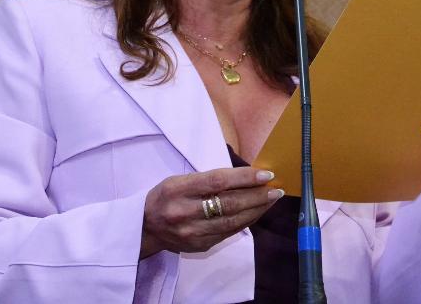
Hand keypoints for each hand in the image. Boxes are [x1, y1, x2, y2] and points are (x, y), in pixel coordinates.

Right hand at [140, 167, 282, 257]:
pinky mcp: (199, 245)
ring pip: (232, 221)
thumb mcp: (179, 180)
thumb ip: (208, 179)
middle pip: (228, 204)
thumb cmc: (166, 196)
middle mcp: (184, 212)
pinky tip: (257, 212)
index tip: (265, 174)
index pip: (217, 181)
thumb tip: (245, 176)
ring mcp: (192, 232)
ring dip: (256, 210)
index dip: (244, 178)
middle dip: (256, 196)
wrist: (145, 227)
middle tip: (276, 189)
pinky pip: (228, 233)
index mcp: (178, 189)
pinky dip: (246, 221)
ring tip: (272, 200)